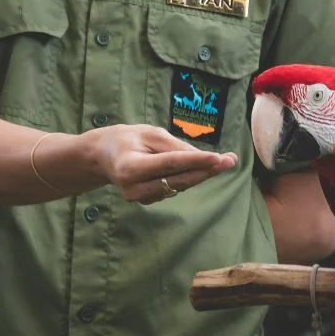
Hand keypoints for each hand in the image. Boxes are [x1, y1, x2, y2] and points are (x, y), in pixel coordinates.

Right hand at [91, 124, 236, 204]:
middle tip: (231, 160)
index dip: (195, 161)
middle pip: (178, 179)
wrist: (103, 157)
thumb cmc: (128, 140)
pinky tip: (202, 168)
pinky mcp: (147, 201)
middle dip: (207, 170)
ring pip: (179, 186)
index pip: (170, 164)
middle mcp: (134, 188)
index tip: (218, 158)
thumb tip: (204, 157)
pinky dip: (189, 178)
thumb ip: (175, 146)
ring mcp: (140, 198)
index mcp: (130, 167)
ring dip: (203, 174)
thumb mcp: (149, 134)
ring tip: (225, 161)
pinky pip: (174, 188)